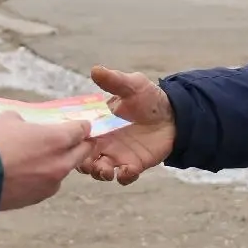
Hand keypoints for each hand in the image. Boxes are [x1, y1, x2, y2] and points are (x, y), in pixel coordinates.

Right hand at [0, 114, 91, 210]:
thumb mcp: (9, 119)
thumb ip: (26, 122)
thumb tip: (27, 128)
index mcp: (58, 139)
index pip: (82, 130)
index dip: (81, 126)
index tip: (80, 125)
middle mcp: (61, 163)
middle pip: (82, 152)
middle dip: (79, 144)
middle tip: (71, 140)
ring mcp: (51, 183)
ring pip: (64, 170)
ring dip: (59, 163)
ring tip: (41, 158)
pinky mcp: (37, 198)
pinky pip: (48, 184)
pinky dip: (42, 178)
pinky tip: (26, 174)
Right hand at [78, 66, 175, 184]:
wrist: (175, 114)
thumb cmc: (149, 98)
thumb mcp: (132, 86)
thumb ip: (114, 80)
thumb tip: (95, 70)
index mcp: (98, 125)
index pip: (78, 136)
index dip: (72, 141)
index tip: (73, 141)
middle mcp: (104, 142)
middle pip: (84, 158)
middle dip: (82, 164)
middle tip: (87, 162)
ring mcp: (119, 155)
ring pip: (100, 171)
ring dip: (99, 173)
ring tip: (105, 169)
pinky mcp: (134, 164)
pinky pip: (124, 177)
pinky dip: (123, 177)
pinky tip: (127, 170)